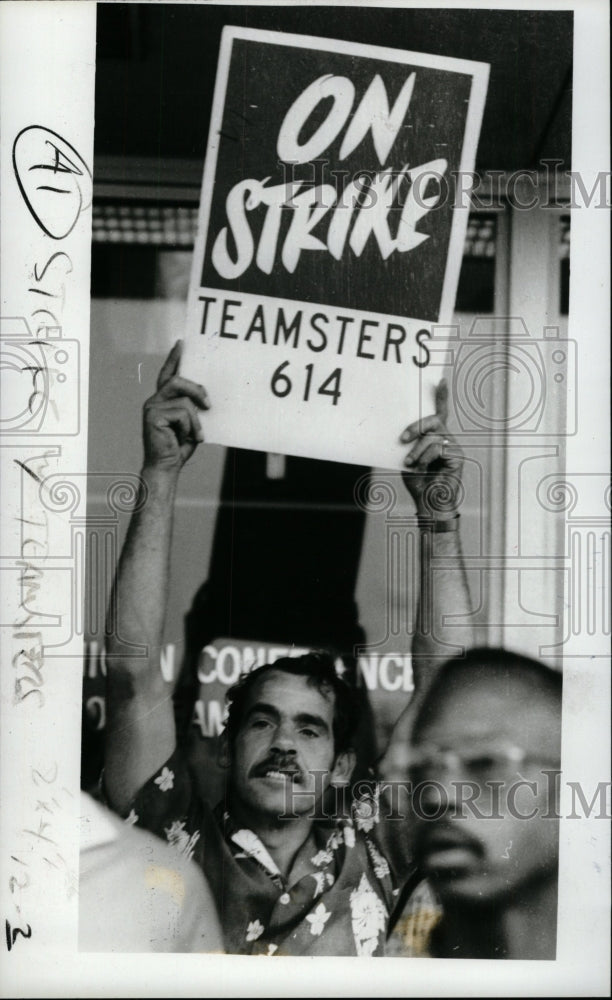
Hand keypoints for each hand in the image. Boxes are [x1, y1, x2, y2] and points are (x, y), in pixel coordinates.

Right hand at [142, 340, 208, 473]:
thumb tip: (208, 397)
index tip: (182, 344)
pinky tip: (187, 438)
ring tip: (198, 433)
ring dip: (196, 418)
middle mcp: (155, 400)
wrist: (167, 466)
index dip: (174, 358)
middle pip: (176, 380)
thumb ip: (194, 407)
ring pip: (183, 398)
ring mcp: (152, 407)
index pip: (168, 374)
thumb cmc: (180, 446)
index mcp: (163, 400)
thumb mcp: (192, 423)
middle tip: (209, 404)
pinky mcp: (153, 415)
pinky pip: (182, 412)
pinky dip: (191, 426)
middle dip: (196, 389)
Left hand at [400, 378, 463, 518]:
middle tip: (402, 439)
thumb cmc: (419, 482)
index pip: (440, 412)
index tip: (440, 380)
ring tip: (410, 463)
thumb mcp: (409, 458)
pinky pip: (438, 447)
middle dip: (416, 426)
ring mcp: (453, 446)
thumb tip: (403, 433)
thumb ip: (410, 444)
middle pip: (434, 420)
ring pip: (433, 436)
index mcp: (435, 437)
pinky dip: (425, 458)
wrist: (429, 503)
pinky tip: (422, 468)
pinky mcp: (457, 456)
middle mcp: (446, 438)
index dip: (442, 396)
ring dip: (417, 450)